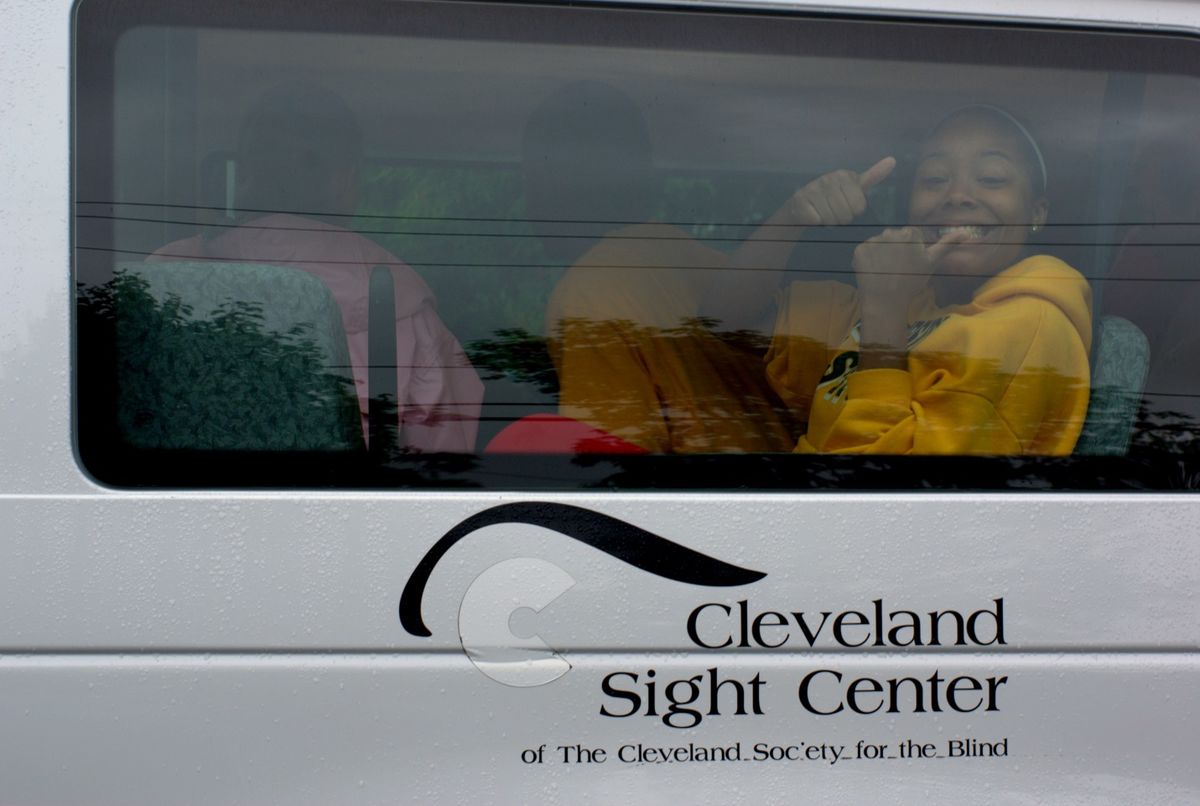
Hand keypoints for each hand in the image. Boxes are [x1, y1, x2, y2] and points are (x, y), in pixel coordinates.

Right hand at [788, 157, 895, 226]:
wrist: (801, 207)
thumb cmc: (832, 198)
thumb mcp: (854, 187)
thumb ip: (873, 176)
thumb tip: (892, 160)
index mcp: (844, 175)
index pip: (859, 207)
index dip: (853, 212)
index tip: (846, 205)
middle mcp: (828, 178)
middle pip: (845, 214)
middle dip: (840, 219)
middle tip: (833, 212)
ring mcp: (812, 188)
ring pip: (831, 219)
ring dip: (828, 222)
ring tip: (824, 214)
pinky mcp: (800, 199)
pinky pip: (817, 220)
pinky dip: (816, 223)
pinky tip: (813, 216)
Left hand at [853, 226, 967, 304]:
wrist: (886, 300)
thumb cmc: (911, 282)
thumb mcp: (931, 263)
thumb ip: (947, 245)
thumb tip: (967, 232)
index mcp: (910, 233)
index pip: (910, 235)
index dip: (909, 249)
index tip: (908, 262)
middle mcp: (890, 232)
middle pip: (893, 237)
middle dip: (894, 248)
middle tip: (895, 268)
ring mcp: (872, 240)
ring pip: (878, 243)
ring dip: (880, 253)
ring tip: (884, 270)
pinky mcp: (859, 249)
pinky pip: (864, 251)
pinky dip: (867, 260)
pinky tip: (873, 271)